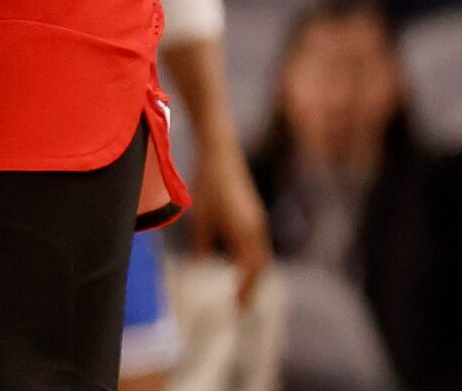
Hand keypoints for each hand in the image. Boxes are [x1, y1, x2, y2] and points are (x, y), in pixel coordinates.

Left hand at [186, 138, 273, 304]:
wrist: (220, 154)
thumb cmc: (208, 184)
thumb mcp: (202, 215)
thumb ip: (202, 242)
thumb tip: (200, 263)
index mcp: (245, 231)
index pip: (251, 269)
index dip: (246, 289)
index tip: (238, 307)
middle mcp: (256, 228)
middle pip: (261, 266)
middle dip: (253, 286)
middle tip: (242, 305)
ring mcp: (257, 220)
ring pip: (261, 255)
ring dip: (254, 273)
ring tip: (243, 289)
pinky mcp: (253, 213)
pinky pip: (258, 243)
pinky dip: (253, 258)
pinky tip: (241, 263)